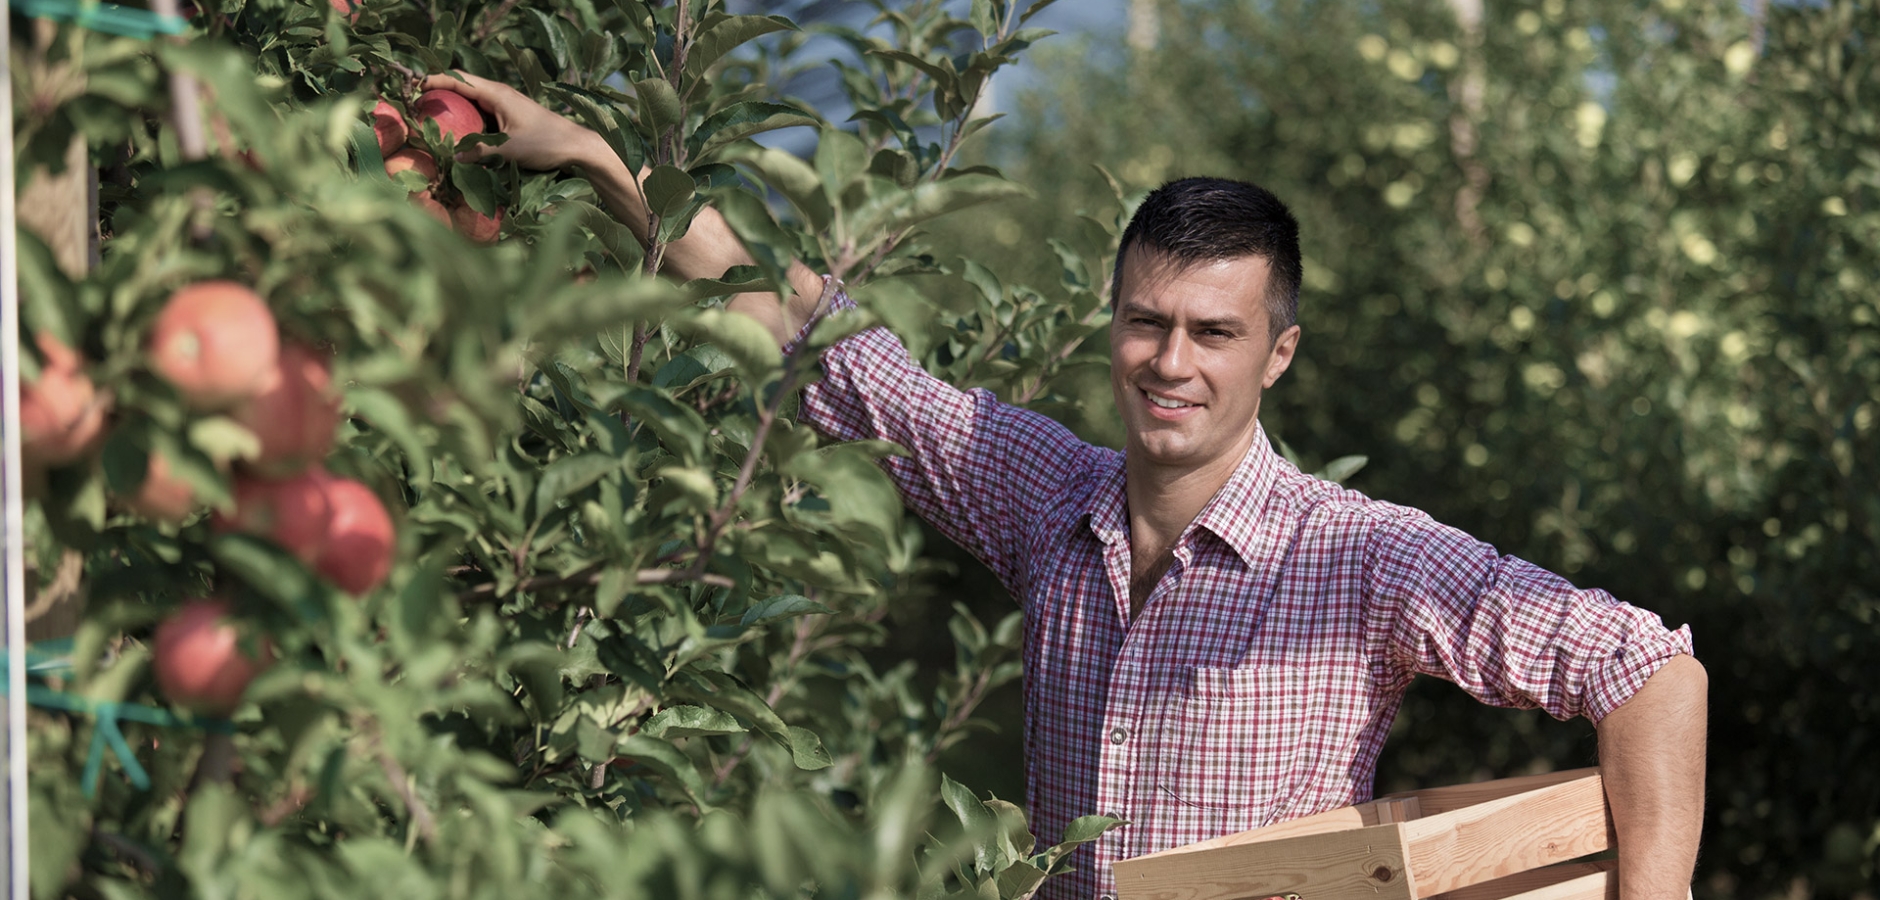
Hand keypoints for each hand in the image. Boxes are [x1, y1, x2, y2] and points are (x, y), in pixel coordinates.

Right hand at [419, 71, 600, 170]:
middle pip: (463, 88)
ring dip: (455, 109)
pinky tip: (459, 135)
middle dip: (441, 94)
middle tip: (418, 105)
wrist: (578, 147)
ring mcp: (506, 107)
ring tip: (433, 120)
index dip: (435, 81)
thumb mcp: (509, 149)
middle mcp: (500, 96)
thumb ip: (479, 151)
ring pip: (473, 103)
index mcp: (498, 94)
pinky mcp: (511, 119)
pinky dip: (469, 122)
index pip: (459, 80)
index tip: (415, 87)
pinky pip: (484, 116)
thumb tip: (453, 157)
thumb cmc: (546, 143)